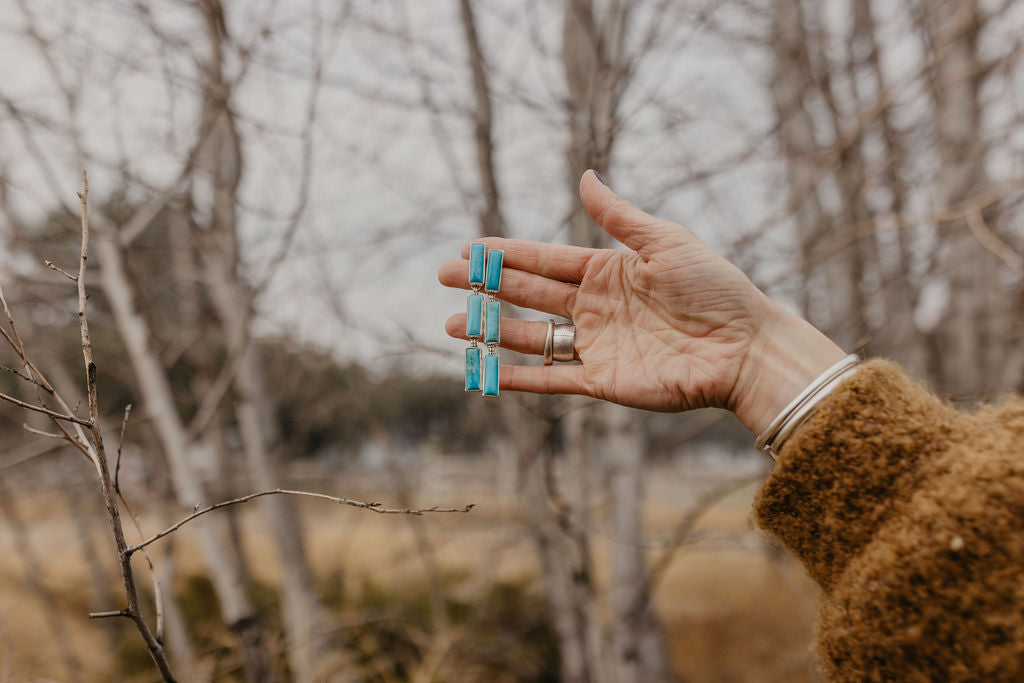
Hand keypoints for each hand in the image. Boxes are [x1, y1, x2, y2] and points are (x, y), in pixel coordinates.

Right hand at [438, 171, 844, 433]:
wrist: (746, 347)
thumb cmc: (715, 289)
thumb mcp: (665, 242)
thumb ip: (619, 216)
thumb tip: (583, 175)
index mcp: (607, 270)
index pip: (544, 259)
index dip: (505, 254)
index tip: (468, 249)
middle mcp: (595, 307)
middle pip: (529, 294)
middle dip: (486, 286)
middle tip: (444, 277)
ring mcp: (596, 345)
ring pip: (532, 337)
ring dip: (492, 331)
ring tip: (453, 325)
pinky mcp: (603, 381)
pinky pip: (553, 379)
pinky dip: (520, 377)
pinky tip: (487, 372)